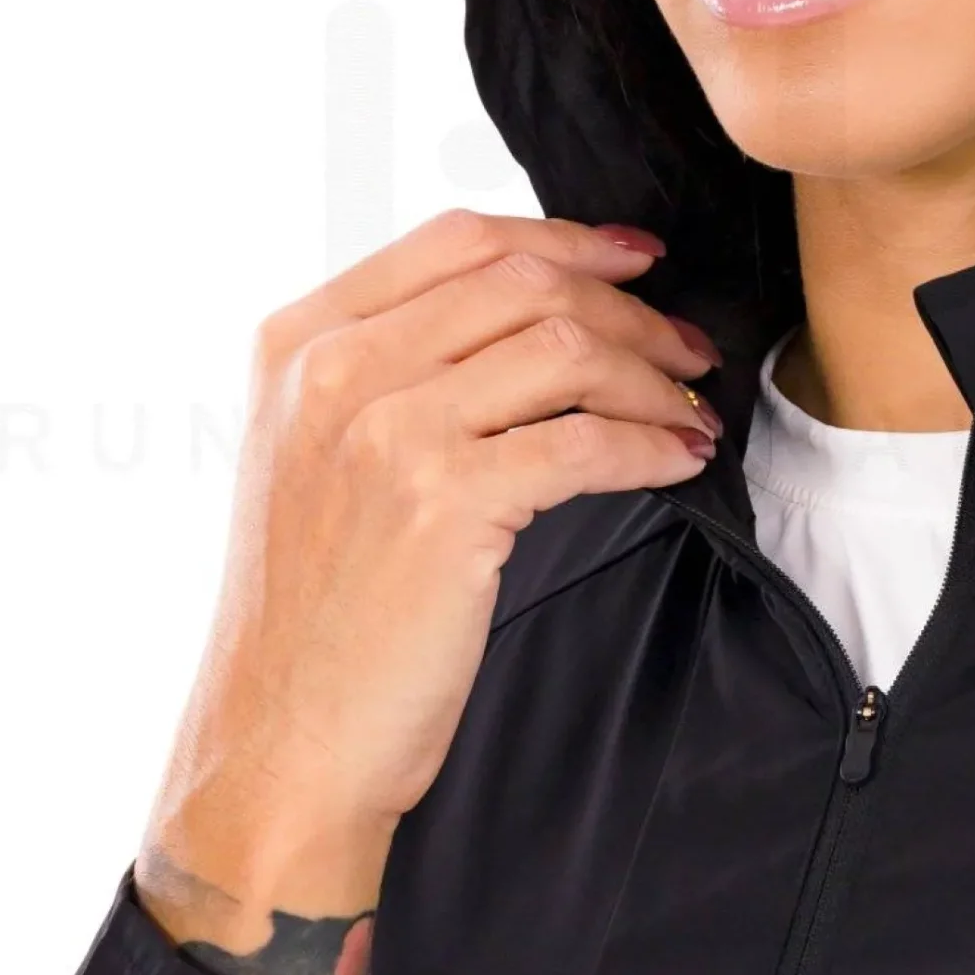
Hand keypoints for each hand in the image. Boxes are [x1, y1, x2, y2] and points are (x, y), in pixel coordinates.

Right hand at [135, 207, 719, 974]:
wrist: (283, 738)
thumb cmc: (318, 610)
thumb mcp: (315, 456)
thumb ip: (390, 371)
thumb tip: (528, 313)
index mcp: (300, 343)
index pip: (456, 241)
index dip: (566, 237)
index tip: (637, 255)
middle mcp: (336, 371)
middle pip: (523, 285)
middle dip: (629, 309)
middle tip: (688, 349)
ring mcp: (387, 432)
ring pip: (564, 350)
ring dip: (651, 376)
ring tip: (690, 410)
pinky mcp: (444, 503)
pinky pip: (584, 440)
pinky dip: (650, 444)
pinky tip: (678, 461)